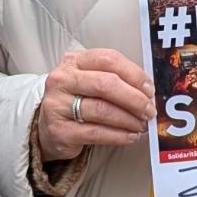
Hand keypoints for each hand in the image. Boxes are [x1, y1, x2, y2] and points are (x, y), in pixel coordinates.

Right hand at [35, 48, 155, 162]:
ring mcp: (58, 105)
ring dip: (129, 119)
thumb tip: (147, 91)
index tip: (149, 89)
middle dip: (134, 99)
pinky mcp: (60, 130)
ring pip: (102, 110)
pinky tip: (130, 136)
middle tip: (149, 110)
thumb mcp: (89, 80)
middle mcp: (62, 80)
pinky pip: (96, 133)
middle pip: (106, 84)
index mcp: (73, 61)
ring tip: (141, 125)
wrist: (46, 125)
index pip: (109, 60)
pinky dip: (118, 136)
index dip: (134, 74)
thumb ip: (114, 78)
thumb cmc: (75, 99)